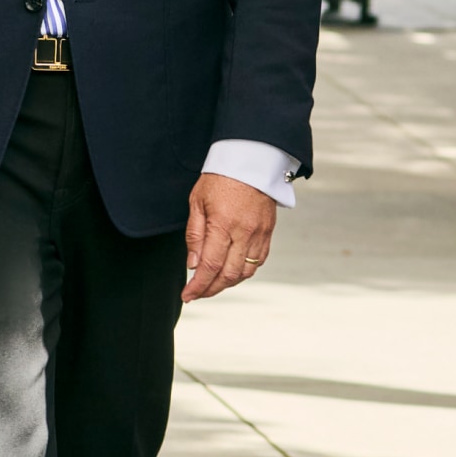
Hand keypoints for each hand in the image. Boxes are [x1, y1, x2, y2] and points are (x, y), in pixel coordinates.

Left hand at [182, 174, 276, 301]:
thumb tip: (192, 265)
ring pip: (245, 272)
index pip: (209, 266)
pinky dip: (244, 272)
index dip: (197, 286)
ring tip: (212, 284)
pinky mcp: (267, 232)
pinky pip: (258, 261)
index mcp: (223, 224)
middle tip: (197, 293)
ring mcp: (259, 234)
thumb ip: (195, 234)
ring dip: (227, 283)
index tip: (187, 295)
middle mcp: (244, 232)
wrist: (251, 160)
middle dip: (211, 289)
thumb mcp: (197, 201)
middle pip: (228, 275)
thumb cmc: (220, 177)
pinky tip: (232, 271)